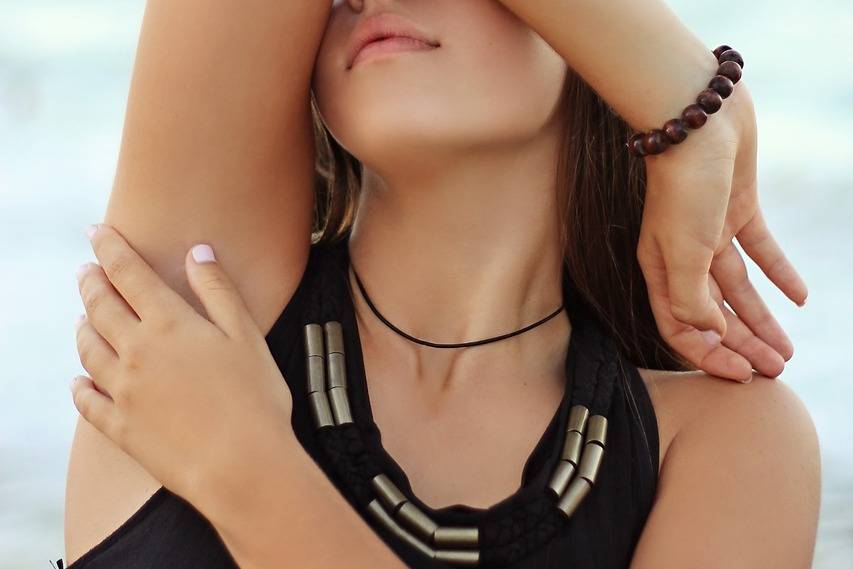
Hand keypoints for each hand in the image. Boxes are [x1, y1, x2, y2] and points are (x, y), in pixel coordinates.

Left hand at [70, 224, 294, 505]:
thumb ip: (218, 290)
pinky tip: (78, 382)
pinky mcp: (120, 428)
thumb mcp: (246, 335)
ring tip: (81, 317)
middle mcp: (136, 352)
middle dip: (91, 282)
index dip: (110, 248)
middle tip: (85, 269)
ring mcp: (123, 392)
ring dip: (82, 328)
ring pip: (88, 350)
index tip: (96, 230)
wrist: (240, 465)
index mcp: (169, 325)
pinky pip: (88, 401)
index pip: (129, 274)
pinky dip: (79, 387)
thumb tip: (197, 251)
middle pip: (101, 307)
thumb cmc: (255, 398)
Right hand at [637, 85, 807, 381]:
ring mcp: (712, 235)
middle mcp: (683, 258)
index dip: (710, 355)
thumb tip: (709, 333)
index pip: (681, 327)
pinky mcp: (738, 212)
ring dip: (762, 320)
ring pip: (738, 291)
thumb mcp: (683, 250)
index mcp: (662, 270)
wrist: (698, 117)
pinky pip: (761, 252)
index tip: (742, 376)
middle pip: (714, 314)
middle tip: (774, 370)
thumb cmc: (683, 186)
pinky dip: (779, 274)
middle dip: (743, 344)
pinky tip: (800, 297)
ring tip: (786, 349)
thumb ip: (691, 298)